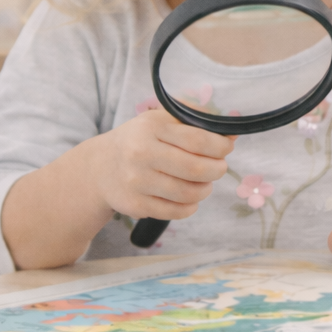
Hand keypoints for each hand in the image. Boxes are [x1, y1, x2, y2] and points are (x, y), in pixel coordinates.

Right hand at [93, 108, 233, 221]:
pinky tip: (190, 198)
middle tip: (220, 168)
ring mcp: (136, 181)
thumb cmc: (140, 140)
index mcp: (151, 127)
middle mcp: (141, 153)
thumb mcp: (161, 120)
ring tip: (205, 183)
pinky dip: (190, 207)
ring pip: (187, 193)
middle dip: (217, 170)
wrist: (100, 167)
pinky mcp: (134, 204)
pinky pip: (174, 211)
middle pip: (195, 169)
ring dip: (205, 190)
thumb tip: (231, 133)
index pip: (197, 139)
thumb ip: (195, 120)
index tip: (226, 148)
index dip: (220, 147)